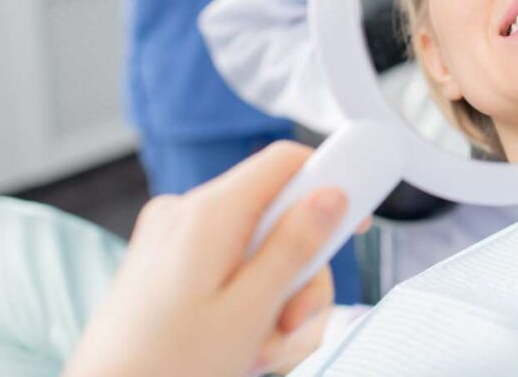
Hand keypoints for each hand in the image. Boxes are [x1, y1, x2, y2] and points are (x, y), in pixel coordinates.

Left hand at [63, 141, 348, 376]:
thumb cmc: (167, 367)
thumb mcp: (249, 310)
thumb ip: (294, 247)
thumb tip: (331, 195)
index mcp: (207, 213)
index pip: (285, 161)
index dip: (329, 181)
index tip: (352, 221)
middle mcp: (186, 213)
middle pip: (277, 216)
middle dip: (299, 273)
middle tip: (292, 323)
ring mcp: (172, 238)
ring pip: (257, 249)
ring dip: (274, 299)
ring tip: (259, 349)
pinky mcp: (165, 262)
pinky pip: (228, 266)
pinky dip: (245, 302)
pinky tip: (238, 345)